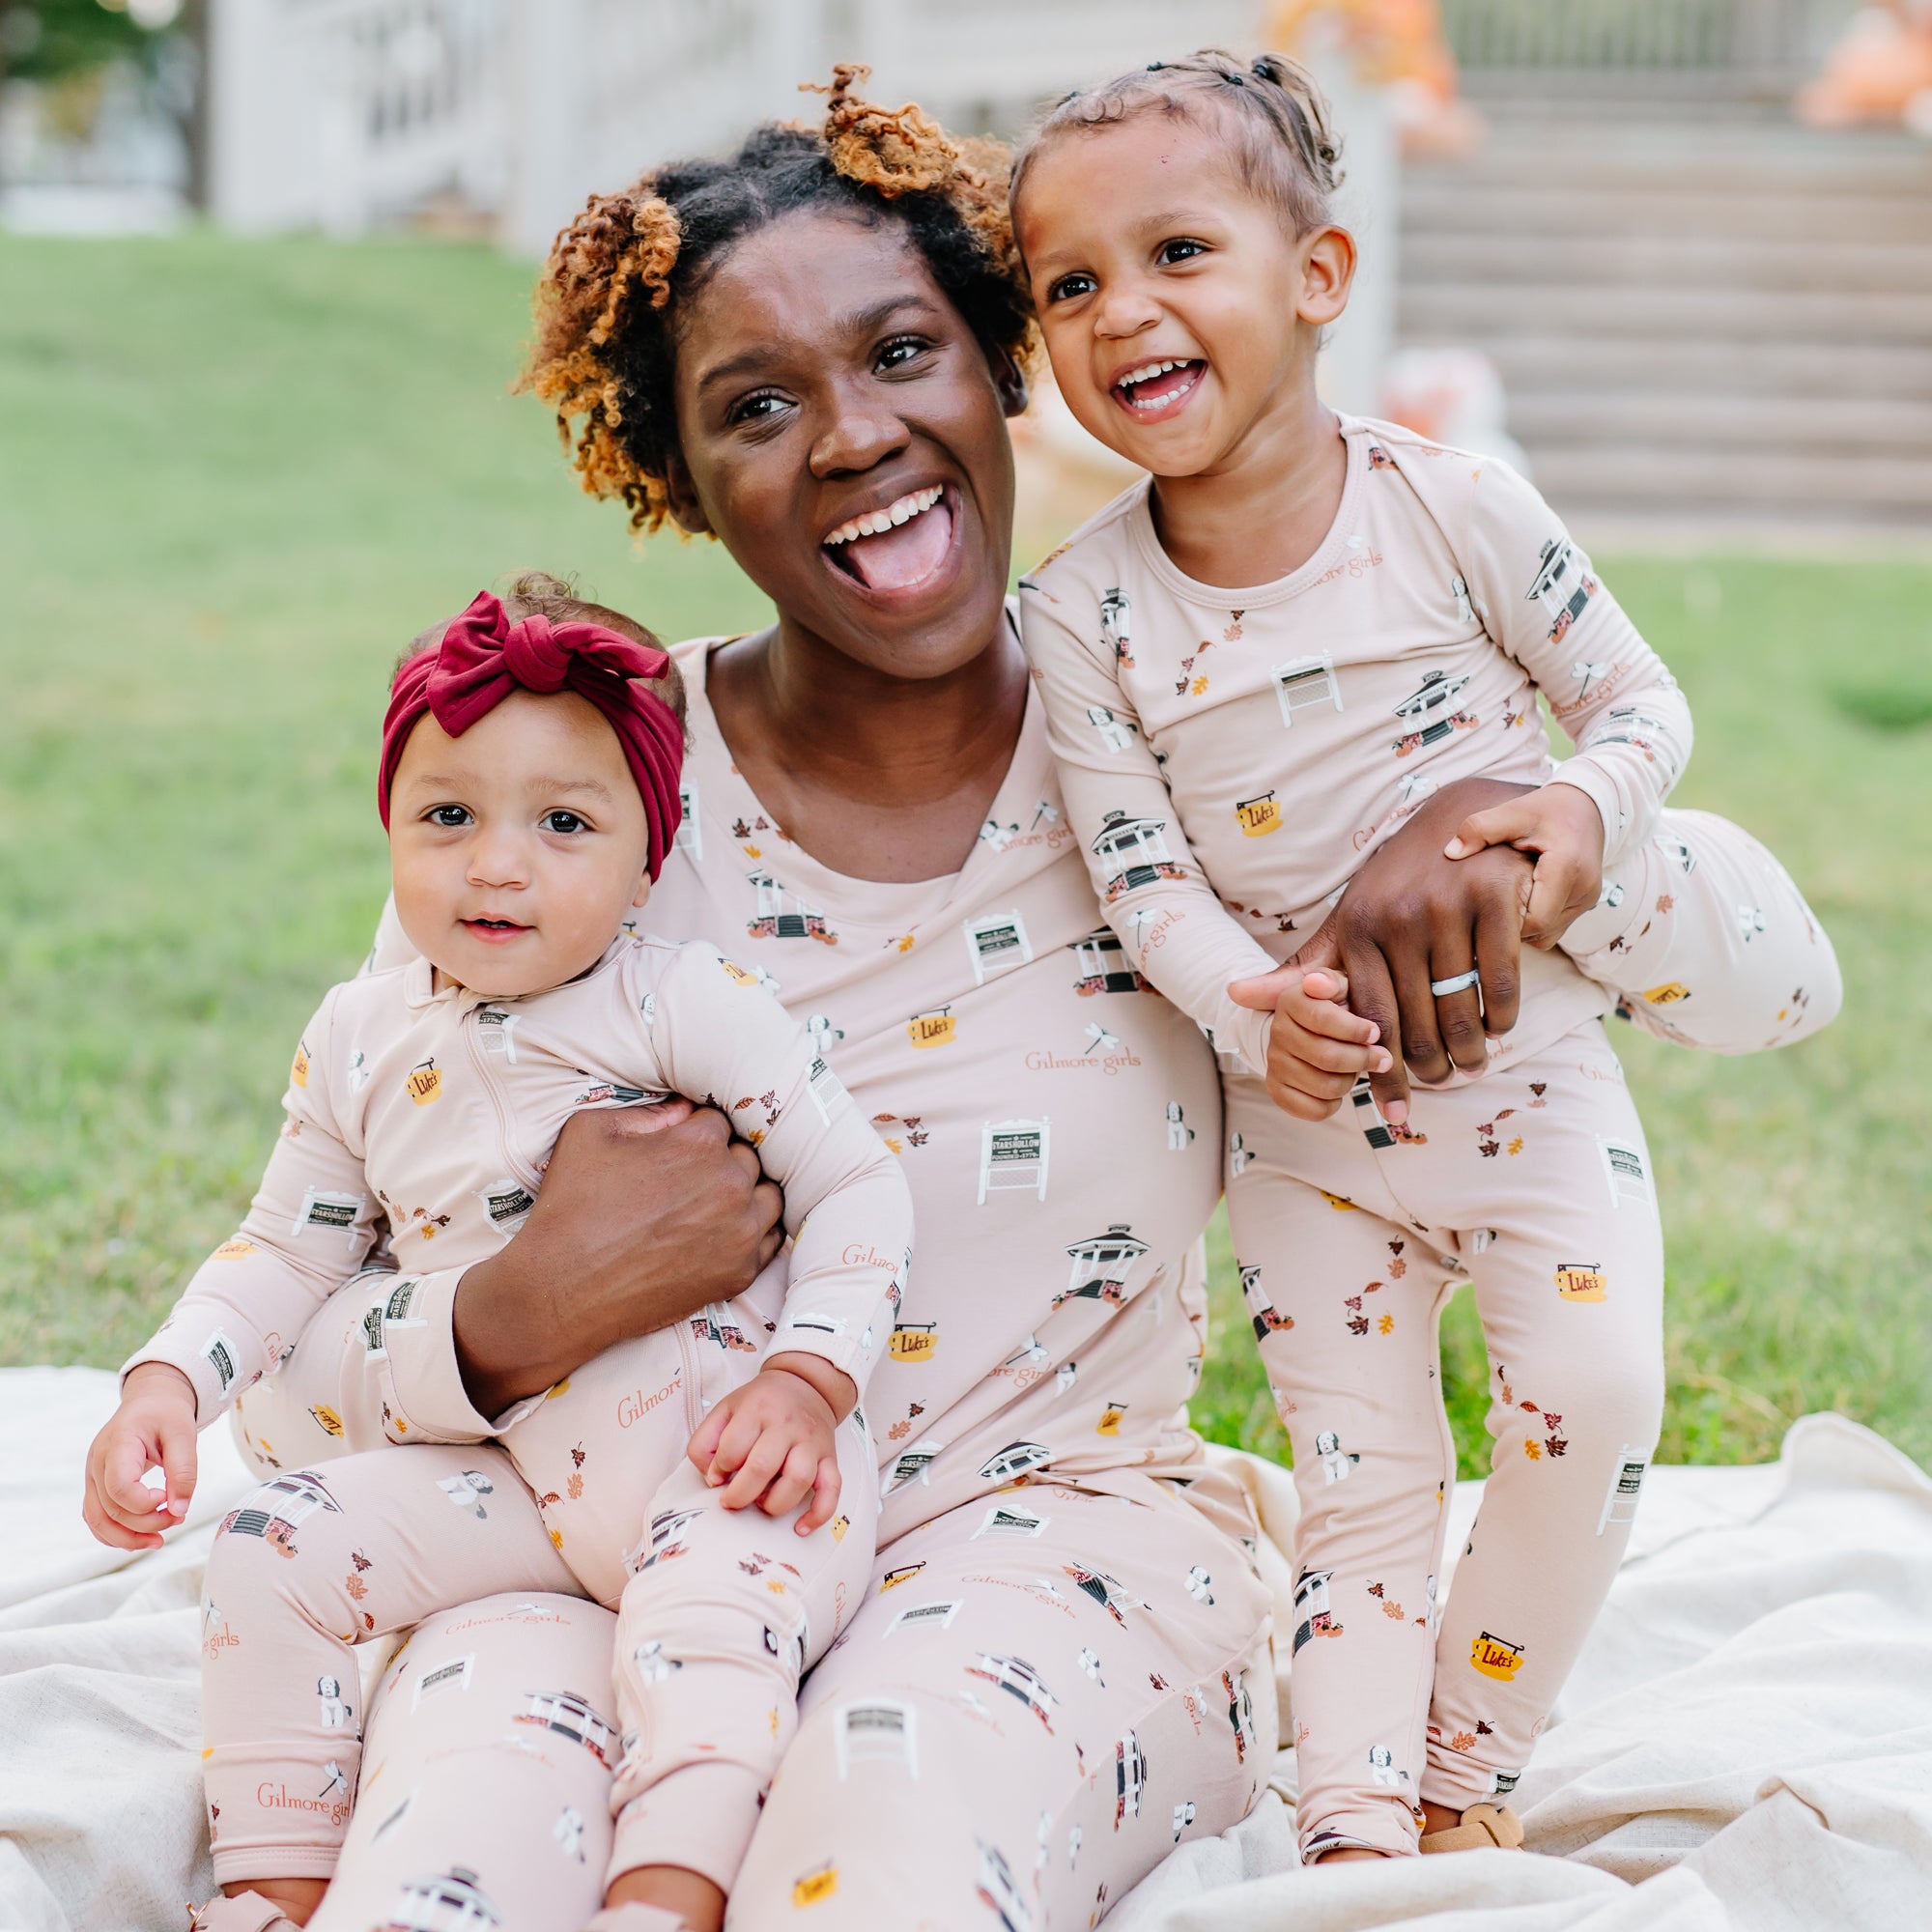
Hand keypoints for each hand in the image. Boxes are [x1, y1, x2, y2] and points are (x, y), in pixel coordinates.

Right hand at [82, 1363, 198, 1549]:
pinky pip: (97, 1519)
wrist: (150, 1401)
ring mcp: (92, 1476)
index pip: (119, 1487)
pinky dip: (115, 1534)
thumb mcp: (184, 1432)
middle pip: (112, 1509)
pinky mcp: (96, 1486)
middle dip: (147, 1522)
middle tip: (178, 1517)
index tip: (168, 1496)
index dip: (144, 1503)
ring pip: (98, 1520)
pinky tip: (140, 1538)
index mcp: (117, 1444)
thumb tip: (180, 1510)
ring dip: (128, 1538)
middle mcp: (97, 1462)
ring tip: (159, 1541)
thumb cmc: (166, 1414)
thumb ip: (184, 1470)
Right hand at [454, 1099, 784, 1417]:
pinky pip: (772, 1239)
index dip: (698, 1132)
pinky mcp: (741, 1272)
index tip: (679, 1149)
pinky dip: (754, 1231)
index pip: (720, 1120)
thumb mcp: (589, 1133)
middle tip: (689, 1180)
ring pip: (768, 1195)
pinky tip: (727, 1231)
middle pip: (748, 1156)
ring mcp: (741, 1231)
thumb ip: (644, 1112)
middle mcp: (729, 1183)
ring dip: (746, 1194)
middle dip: (723, 1161)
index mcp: (699, 1143)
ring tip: (712, 1204)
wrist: (563, 1290)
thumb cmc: (570, 1209)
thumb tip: (683, 1109)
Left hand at [686, 1355, 851, 1533]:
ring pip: (798, 1480)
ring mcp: (811, 1442)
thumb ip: (705, 1441)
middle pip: (762, 1466)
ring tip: (762, 1502)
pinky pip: (832, 1490)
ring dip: (775, 1502)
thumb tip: (712, 1477)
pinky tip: (801, 1526)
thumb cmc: (761, 1402)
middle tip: (731, 1500)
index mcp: (757, 1410)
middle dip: (740, 1494)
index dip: (718, 1470)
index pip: (732, 1448)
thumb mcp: (725, 1409)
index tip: (717, 1476)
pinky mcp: (829, 1458)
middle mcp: (787, 1425)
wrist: (805, 1384)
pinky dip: (819, 1513)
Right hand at [1226, 966, 1392, 1120]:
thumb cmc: (1335, 1006)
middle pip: (1327, 1057)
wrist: (1306, 1028)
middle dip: (1363, 1060)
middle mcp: (1277, 1031)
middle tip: (1382, 1058)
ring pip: (1326, 1086)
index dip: (1355, 1030)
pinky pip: (1314, 1109)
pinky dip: (1334, 1103)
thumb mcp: (1340, 985)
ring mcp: (1274, 1062)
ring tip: (1356, 1068)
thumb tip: (1317, 983)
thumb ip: (1332, 980)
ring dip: (1350, 1080)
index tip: (1375, 1033)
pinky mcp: (1277, 1089)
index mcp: (1291, 1000)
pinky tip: (1338, 1085)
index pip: (1321, 1018)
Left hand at [1290, 777, 1535, 1124]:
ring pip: (1458, 1009)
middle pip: (1414, 1023)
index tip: (1396, 1114)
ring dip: (1468, 1052)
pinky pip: (1498, 981)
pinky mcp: (1492, 898)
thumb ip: (1302, 968)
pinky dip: (1501, 1016)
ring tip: (1470, 1066)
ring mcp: (1445, 907)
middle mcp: (1396, 918)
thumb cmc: (1398, 884)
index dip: (1381, 1076)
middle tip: (1445, 1083)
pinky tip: (1497, 1028)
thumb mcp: (1347, 921)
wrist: (1461, 818)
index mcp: (1355, 929)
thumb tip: (1234, 997)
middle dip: (1431, 1068)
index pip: (1366, 1021)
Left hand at [1445, 780, 1605, 948]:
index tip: (1483, 904)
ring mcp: (1588, 899)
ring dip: (1524, 926)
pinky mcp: (1586, 904)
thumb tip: (1450, 852)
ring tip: (1505, 900)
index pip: (1536, 919)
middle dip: (1512, 925)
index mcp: (1567, 866)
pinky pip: (1555, 928)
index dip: (1506, 920)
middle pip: (1541, 930)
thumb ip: (1480, 828)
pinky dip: (1536, 922)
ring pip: (1548, 934)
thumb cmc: (1546, 810)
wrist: (1587, 807)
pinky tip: (1521, 901)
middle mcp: (1584, 888)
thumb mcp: (1513, 812)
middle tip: (1487, 905)